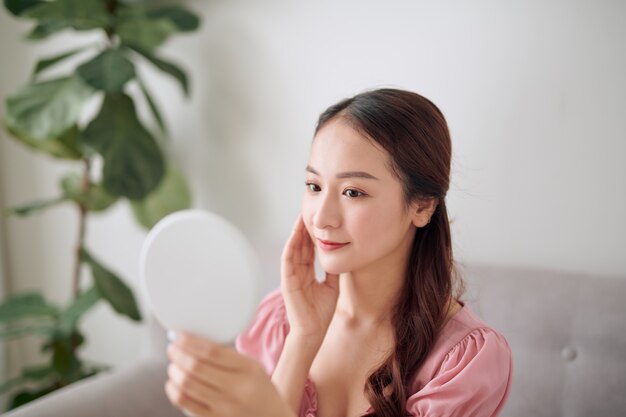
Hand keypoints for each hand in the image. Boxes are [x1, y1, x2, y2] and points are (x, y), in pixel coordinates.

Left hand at [165, 331, 292, 416]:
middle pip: (196, 367)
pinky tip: (173, 384)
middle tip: (172, 349)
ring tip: (173, 365)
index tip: (178, 335)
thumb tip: (192, 343)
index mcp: (248, 368)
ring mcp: (224, 407)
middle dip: (177, 355)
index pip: (211, 351)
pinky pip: (185, 404)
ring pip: (187, 385)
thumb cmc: (260, 390)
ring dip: (174, 372)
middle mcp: (237, 388)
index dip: (189, 342)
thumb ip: (227, 356)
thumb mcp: (252, 367)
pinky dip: (174, 391)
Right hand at [280, 215, 339, 344]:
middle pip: (300, 245)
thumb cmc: (321, 312)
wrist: (314, 331)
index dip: (313, 233)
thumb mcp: (332, 285)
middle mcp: (297, 271)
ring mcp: (291, 276)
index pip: (309, 248)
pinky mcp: (287, 281)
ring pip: (293, 249)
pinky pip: (287, 260)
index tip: (319, 219)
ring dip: (296, 233)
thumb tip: (340, 254)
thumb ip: (332, 270)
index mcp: (306, 273)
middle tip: (309, 210)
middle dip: (304, 227)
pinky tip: (295, 235)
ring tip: (301, 217)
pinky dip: (291, 247)